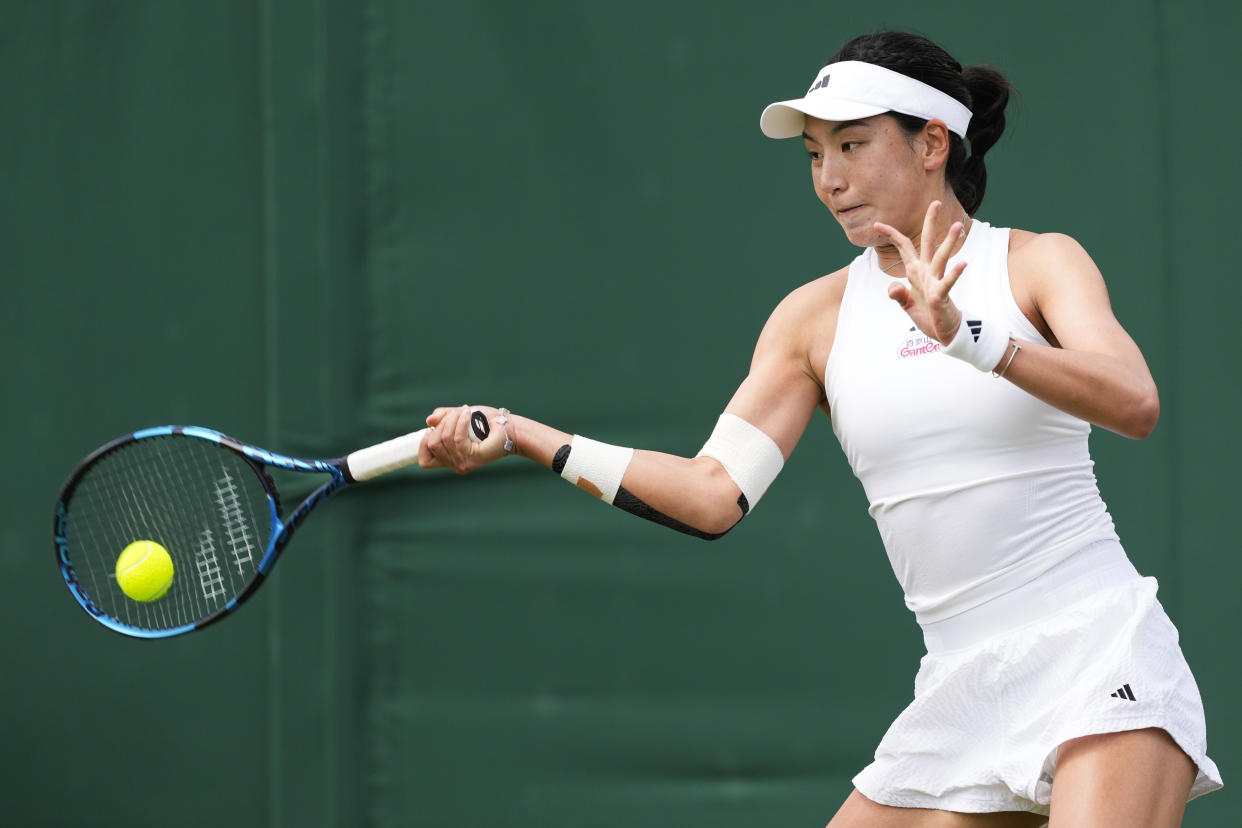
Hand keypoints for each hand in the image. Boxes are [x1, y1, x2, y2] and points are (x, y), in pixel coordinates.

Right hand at [420, 404, 509, 472]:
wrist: (508, 427)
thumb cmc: (486, 422)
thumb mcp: (459, 416)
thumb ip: (443, 418)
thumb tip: (429, 421)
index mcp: (450, 459)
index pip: (425, 461)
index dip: (423, 444)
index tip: (432, 429)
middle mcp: (455, 465)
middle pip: (433, 444)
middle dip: (442, 423)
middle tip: (457, 413)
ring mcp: (464, 464)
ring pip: (444, 439)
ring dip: (452, 419)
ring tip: (465, 411)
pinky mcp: (473, 457)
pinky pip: (457, 439)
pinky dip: (460, 422)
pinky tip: (468, 414)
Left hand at [875, 200, 967, 344]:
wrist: (944, 333)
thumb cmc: (928, 316)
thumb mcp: (906, 305)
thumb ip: (898, 294)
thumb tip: (892, 287)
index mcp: (916, 272)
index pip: (904, 248)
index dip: (891, 235)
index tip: (876, 224)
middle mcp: (927, 273)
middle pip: (927, 243)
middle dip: (930, 223)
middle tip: (935, 202)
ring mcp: (935, 283)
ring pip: (941, 258)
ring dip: (949, 243)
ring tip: (958, 226)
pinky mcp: (941, 296)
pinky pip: (948, 283)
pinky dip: (955, 274)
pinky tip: (963, 263)